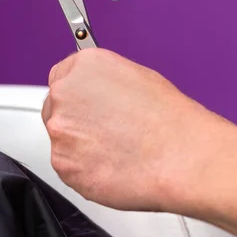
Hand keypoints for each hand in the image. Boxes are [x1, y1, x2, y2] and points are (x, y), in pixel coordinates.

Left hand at [42, 48, 236, 218]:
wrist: (181, 156)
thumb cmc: (168, 119)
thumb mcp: (135, 76)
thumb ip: (101, 82)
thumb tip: (94, 93)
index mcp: (82, 66)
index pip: (61, 77)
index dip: (76, 95)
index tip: (84, 105)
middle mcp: (64, 93)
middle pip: (55, 107)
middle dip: (75, 120)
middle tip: (105, 132)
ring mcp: (60, 129)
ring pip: (62, 140)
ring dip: (80, 146)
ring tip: (115, 151)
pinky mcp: (64, 165)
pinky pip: (68, 168)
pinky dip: (85, 170)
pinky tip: (112, 166)